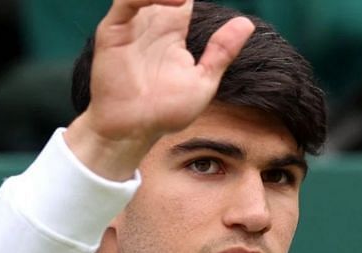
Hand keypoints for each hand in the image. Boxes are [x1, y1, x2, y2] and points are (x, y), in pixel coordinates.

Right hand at [65, 0, 254, 179]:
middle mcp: (152, 24)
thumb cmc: (165, 112)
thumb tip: (247, 24)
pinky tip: (176, 1)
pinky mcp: (114, 30)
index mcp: (173, 31)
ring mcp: (132, 26)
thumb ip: (221, 51)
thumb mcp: (203, 81)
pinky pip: (127, 1)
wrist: (133, 131)